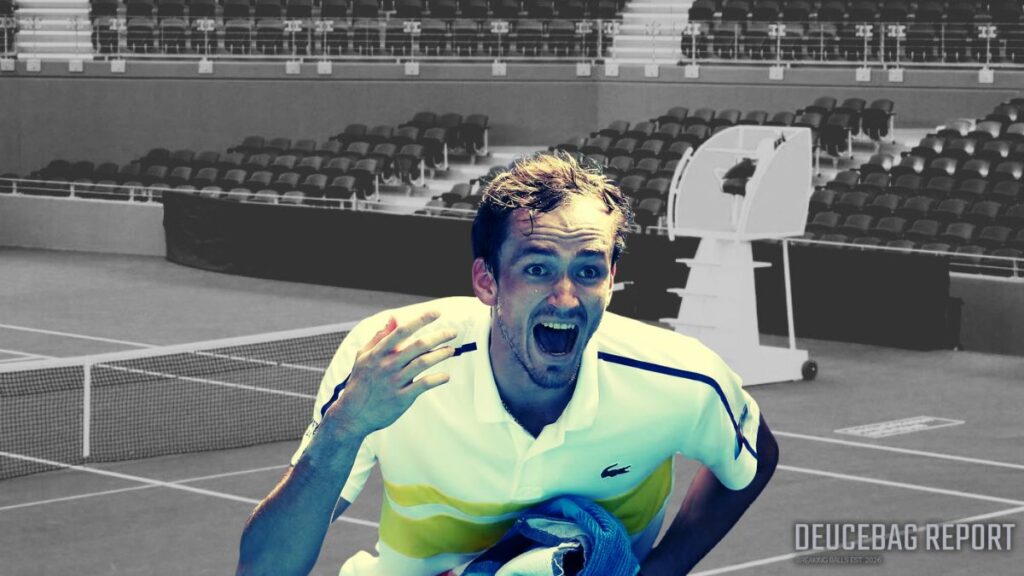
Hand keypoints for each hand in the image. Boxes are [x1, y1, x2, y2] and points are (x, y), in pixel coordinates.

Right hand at [323, 310, 456, 437]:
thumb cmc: (360, 382)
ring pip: (423, 362)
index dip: (421, 320)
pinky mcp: (402, 398)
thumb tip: (393, 318)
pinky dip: (437, 379)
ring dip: (441, 354)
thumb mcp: (363, 356)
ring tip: (451, 350)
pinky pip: (423, 384)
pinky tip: (446, 376)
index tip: (437, 313)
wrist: (353, 414)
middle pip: (418, 345)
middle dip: (438, 336)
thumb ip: (379, 337)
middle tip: (452, 333)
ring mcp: (395, 381)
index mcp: (378, 353)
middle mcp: (387, 365)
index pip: (402, 331)